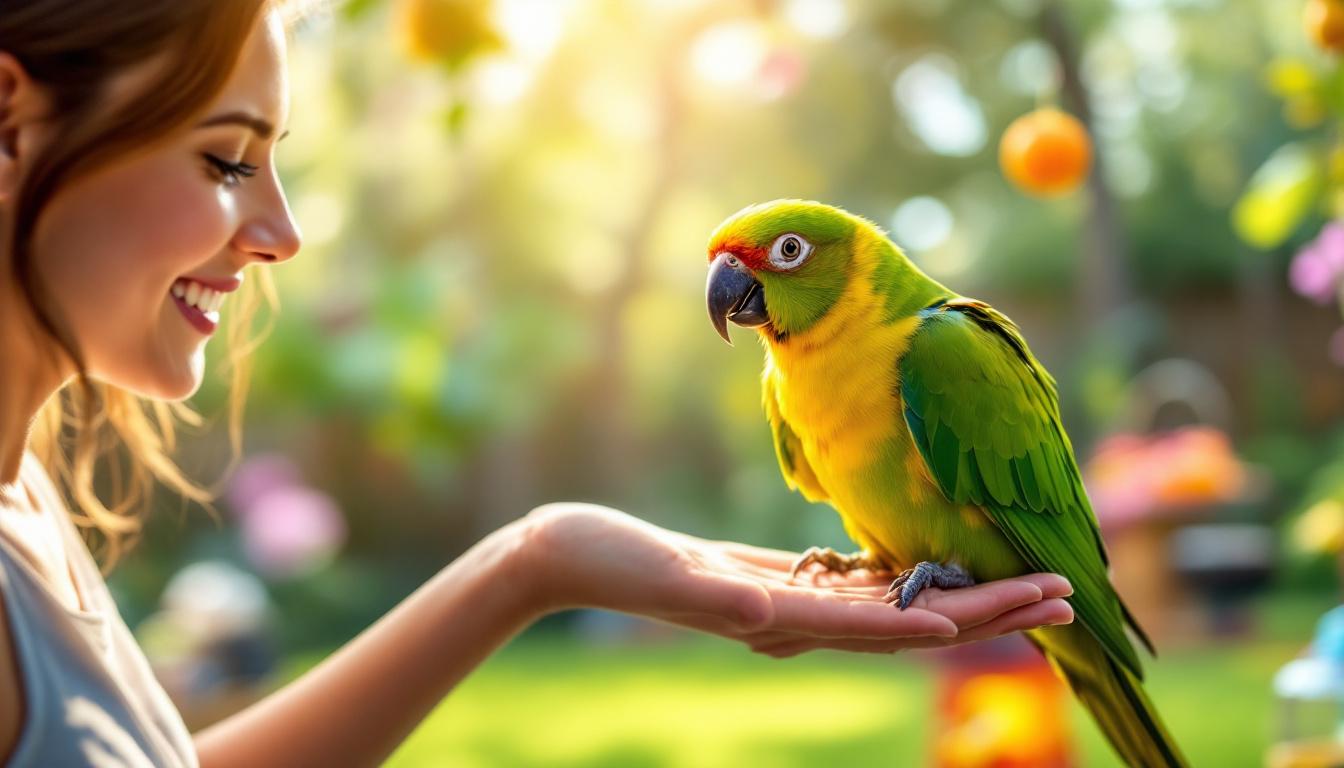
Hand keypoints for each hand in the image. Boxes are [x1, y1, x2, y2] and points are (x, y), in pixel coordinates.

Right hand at [517, 503, 1073, 657]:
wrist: (573, 557)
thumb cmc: (608, 563)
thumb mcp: (664, 578)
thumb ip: (718, 600)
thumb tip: (767, 617)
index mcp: (785, 618)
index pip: (894, 627)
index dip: (967, 616)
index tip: (1031, 606)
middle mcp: (801, 617)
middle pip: (916, 616)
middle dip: (991, 605)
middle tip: (1065, 592)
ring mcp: (792, 598)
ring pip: (897, 598)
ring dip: (964, 586)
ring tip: (1024, 573)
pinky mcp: (778, 576)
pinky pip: (856, 581)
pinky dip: (907, 571)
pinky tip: (938, 555)